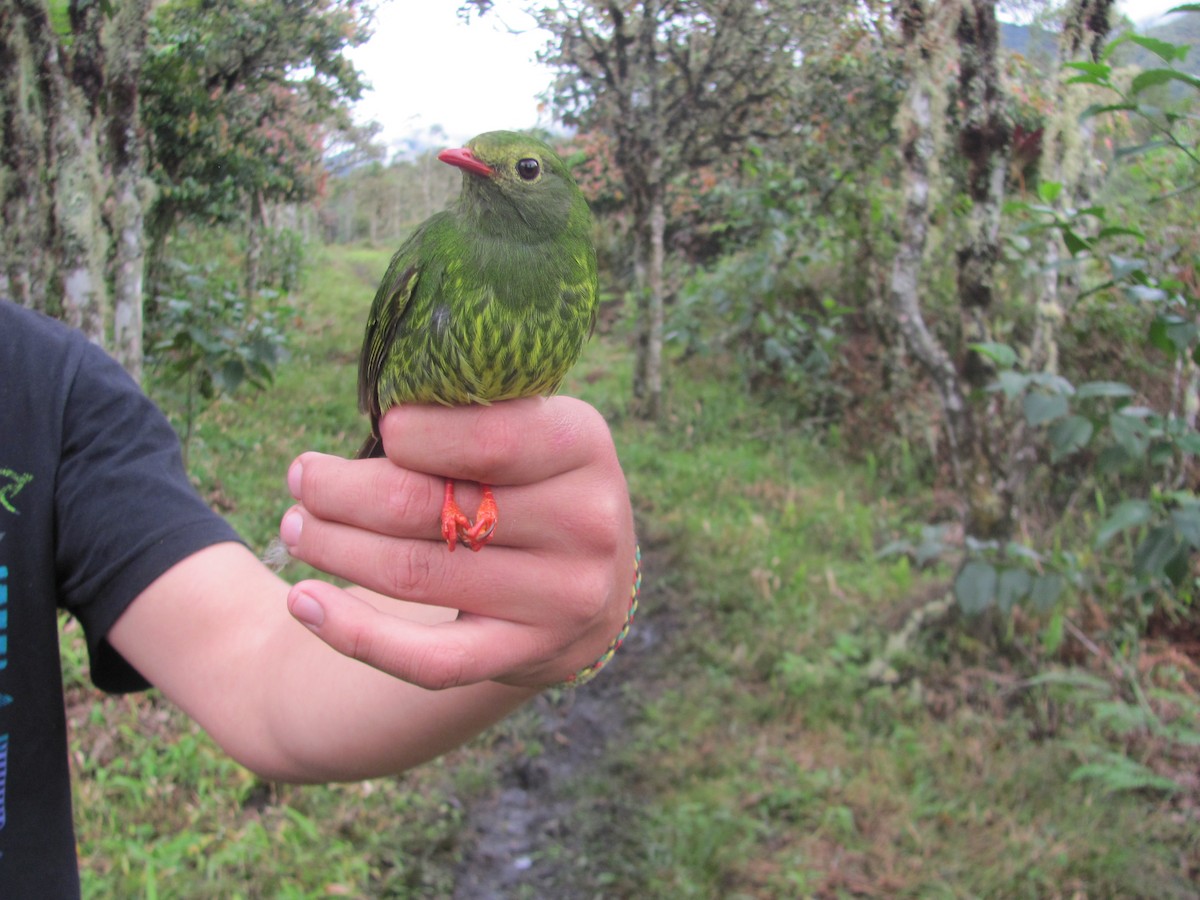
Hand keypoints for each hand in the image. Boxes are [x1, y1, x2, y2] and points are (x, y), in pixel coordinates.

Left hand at [277, 396, 636, 689]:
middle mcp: (584, 524)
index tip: (377, 429)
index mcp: (584, 446)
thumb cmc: (537, 482)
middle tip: (302, 478)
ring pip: (414, 574)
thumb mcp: (531, 429)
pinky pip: (429, 659)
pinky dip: (355, 634)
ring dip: (334, 546)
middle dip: (341, 491)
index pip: (485, 439)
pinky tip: (304, 604)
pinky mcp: (527, 655)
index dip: (411, 435)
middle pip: (430, 508)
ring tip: (296, 526)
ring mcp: (560, 597)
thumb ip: (471, 414)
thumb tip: (375, 409)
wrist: (593, 581)